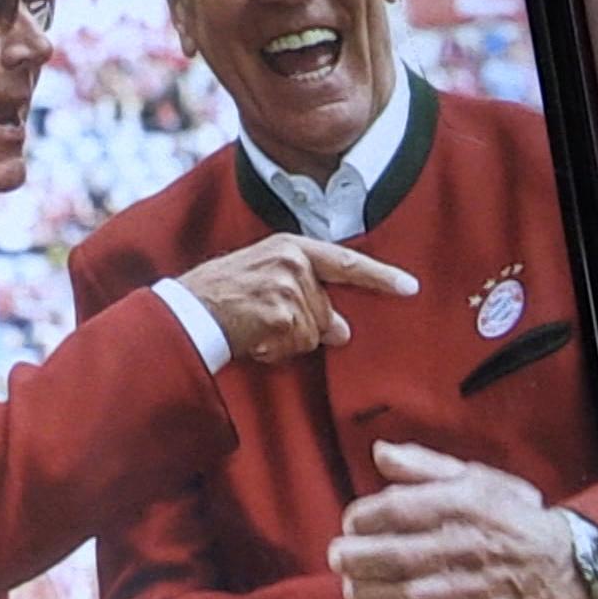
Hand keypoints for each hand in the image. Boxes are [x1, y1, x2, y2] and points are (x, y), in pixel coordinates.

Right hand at [176, 234, 418, 363]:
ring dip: (285, 340)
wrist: (188, 309)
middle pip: (326, 312)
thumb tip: (342, 330)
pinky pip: (295, 347)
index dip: (381, 277)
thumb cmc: (221, 292)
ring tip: (254, 326)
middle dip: (304, 326)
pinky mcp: (280, 316)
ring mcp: (288, 290)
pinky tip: (252, 338)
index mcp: (292, 247)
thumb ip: (307, 294)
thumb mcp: (266, 275)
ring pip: (312, 334)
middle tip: (264, 320)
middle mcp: (293, 264)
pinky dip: (275, 351)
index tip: (410, 287)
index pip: (347, 263)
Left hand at [328, 441, 588, 598]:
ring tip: (353, 588)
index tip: (351, 524)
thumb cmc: (511, 519)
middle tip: (339, 557)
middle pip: (393, 555)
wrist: (563, 566)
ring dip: (366, 594)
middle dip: (355, 558)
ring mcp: (469, 589)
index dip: (362, 517)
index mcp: (461, 505)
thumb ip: (423, 465)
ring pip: (403, 596)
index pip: (396, 509)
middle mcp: (463, 546)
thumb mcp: (474, 477)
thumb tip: (381, 452)